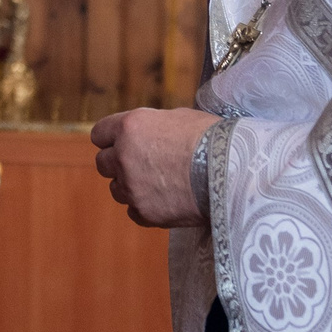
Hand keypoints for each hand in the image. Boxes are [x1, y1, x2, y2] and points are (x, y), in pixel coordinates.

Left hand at [90, 107, 216, 227]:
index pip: (100, 134)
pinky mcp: (144, 212)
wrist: (231, 173)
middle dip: (118, 163)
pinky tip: (165, 202)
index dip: (111, 139)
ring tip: (158, 185)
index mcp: (130, 127)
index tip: (120, 143)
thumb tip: (151, 132)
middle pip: (103, 163)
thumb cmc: (212, 140)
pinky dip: (145, 208)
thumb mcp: (179, 118)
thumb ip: (154, 127)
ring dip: (130, 187)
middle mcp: (123, 157)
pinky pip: (133, 212)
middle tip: (141, 165)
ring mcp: (132, 187)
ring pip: (116, 189)